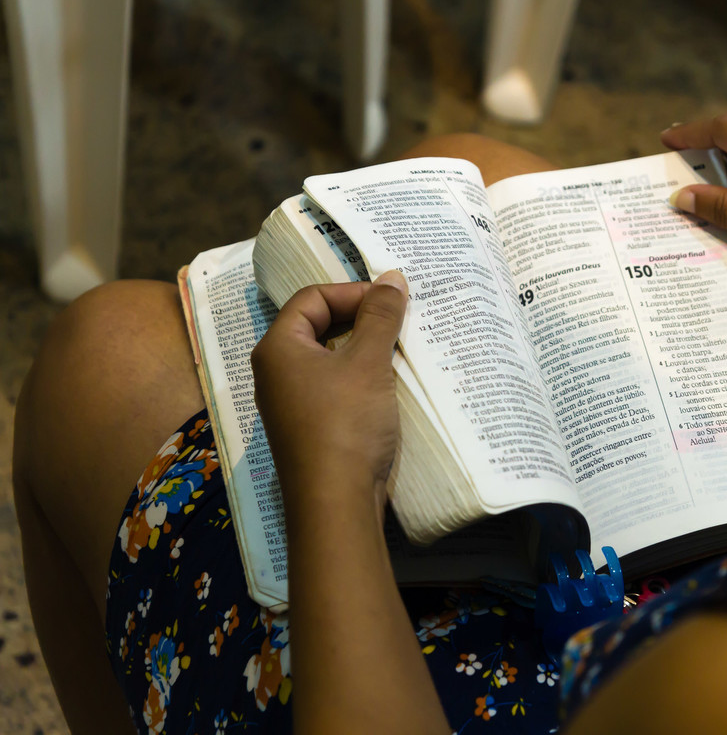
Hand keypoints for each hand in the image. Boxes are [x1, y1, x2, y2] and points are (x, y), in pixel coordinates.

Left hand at [251, 271, 408, 509]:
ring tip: (398, 347)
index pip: (312, 298)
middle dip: (359, 317)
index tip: (392, 300)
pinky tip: (387, 383)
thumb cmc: (346, 424)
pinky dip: (359, 376)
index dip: (353, 291)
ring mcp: (290, 402)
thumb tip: (393, 277)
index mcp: (278, 348)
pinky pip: (332, 386)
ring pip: (327, 357)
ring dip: (363, 347)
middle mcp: (275, 372)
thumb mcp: (369, 363)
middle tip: (398, 319)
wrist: (336, 502)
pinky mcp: (308, 427)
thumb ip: (381, 317)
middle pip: (316, 325)